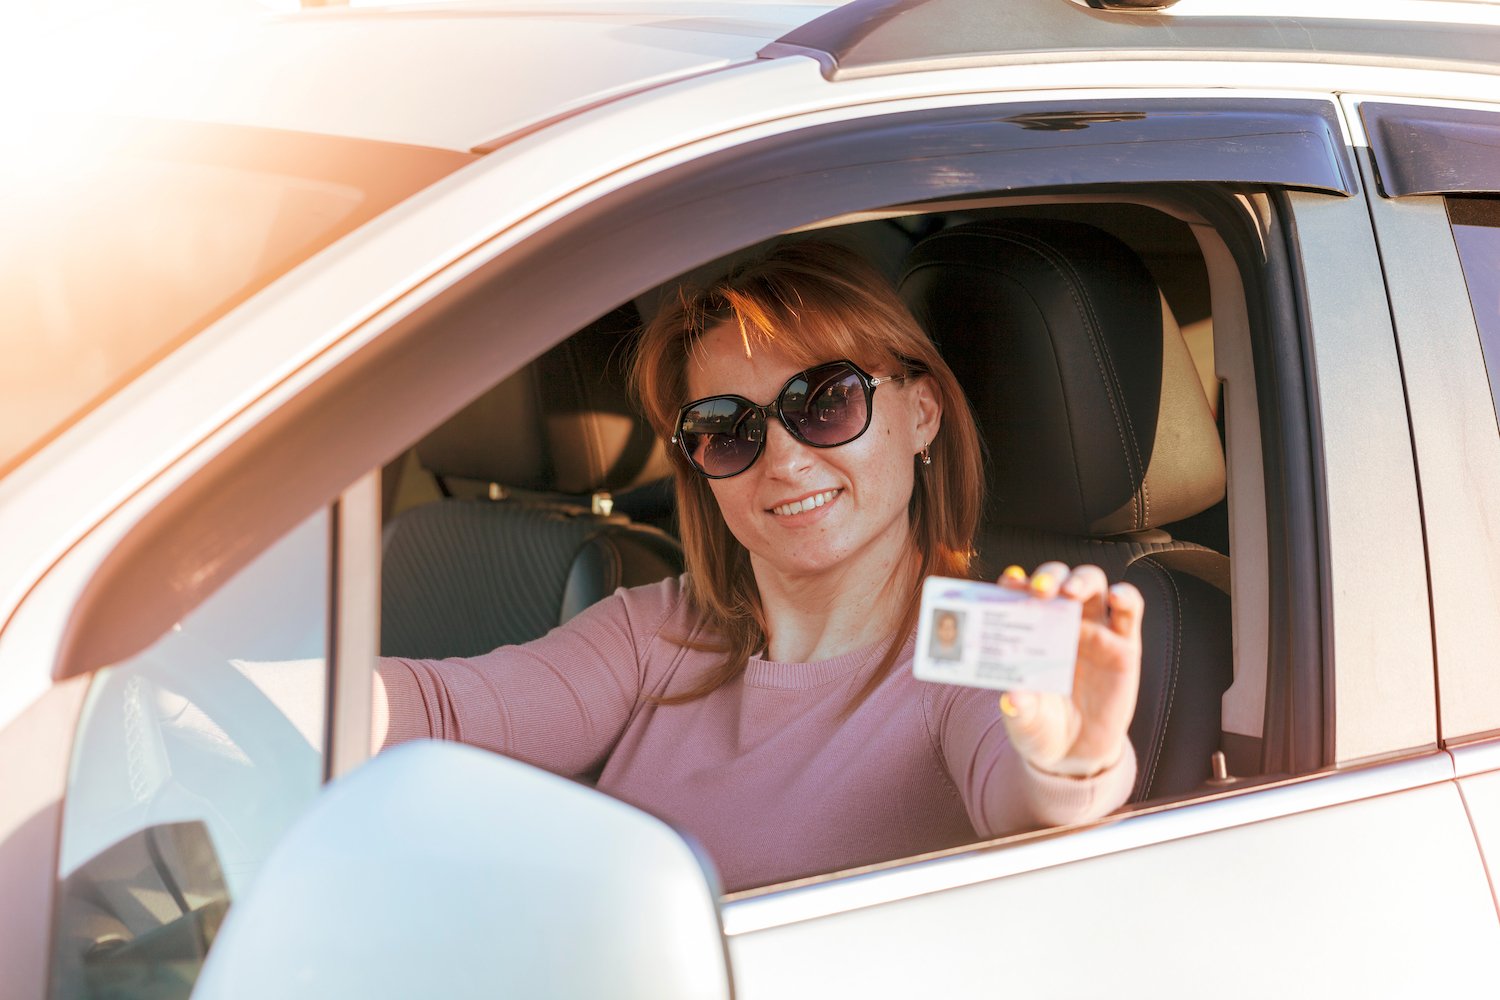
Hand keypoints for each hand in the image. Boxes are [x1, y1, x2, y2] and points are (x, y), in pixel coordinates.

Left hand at [996, 562, 1141, 777]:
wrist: (1075, 753)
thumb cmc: (1040, 726)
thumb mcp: (1024, 721)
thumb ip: (1019, 709)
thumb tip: (1011, 697)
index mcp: (1029, 631)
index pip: (1021, 594)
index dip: (1015, 584)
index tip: (1008, 584)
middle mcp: (1060, 623)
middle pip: (1058, 580)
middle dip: (1049, 577)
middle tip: (1039, 590)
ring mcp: (1094, 630)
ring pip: (1093, 585)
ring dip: (1081, 581)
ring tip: (1070, 593)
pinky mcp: (1124, 645)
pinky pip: (1129, 611)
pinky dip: (1126, 597)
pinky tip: (1117, 598)